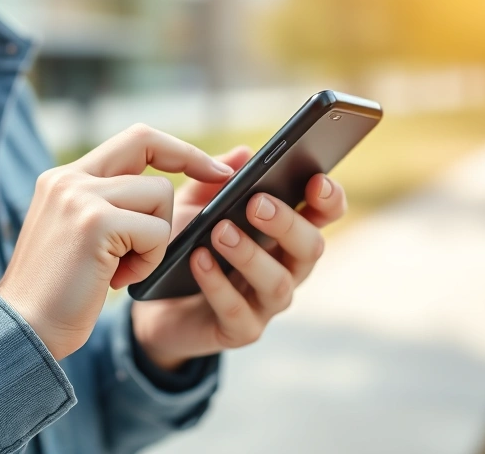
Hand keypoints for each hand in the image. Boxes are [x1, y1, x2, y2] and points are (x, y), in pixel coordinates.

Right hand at [0, 125, 232, 361]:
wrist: (24, 330)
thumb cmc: (62, 296)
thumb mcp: (91, 239)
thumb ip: (123, 207)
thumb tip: (184, 185)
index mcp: (64, 179)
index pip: (131, 140)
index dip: (174, 147)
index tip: (212, 165)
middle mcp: (68, 178)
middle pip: (147, 143)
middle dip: (190, 157)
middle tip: (221, 178)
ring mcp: (79, 197)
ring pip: (159, 195)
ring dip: (156, 240)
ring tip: (122, 268)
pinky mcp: (95, 222)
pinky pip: (156, 231)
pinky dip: (148, 261)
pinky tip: (115, 280)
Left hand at [131, 148, 346, 369]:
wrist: (156, 303)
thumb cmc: (187, 245)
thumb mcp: (194, 205)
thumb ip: (214, 181)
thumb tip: (242, 154)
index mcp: (285, 233)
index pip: (324, 214)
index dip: (329, 199)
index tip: (316, 180)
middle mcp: (287, 268)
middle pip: (310, 248)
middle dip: (287, 224)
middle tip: (256, 203)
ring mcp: (266, 303)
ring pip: (278, 283)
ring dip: (250, 255)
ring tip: (220, 231)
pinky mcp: (241, 331)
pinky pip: (237, 311)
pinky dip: (218, 284)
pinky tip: (199, 261)